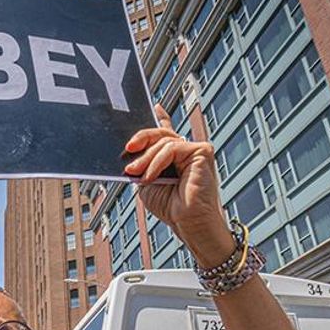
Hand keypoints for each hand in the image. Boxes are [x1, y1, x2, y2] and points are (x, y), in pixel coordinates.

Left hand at [124, 105, 234, 267]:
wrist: (188, 223)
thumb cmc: (171, 208)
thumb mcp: (146, 182)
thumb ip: (141, 163)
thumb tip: (129, 150)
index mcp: (173, 158)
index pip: (166, 132)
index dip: (161, 118)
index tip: (154, 106)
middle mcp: (185, 151)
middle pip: (160, 133)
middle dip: (140, 139)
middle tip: (127, 150)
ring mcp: (195, 150)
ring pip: (163, 141)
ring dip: (145, 159)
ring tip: (136, 174)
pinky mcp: (202, 151)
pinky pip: (172, 147)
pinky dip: (157, 162)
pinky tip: (150, 176)